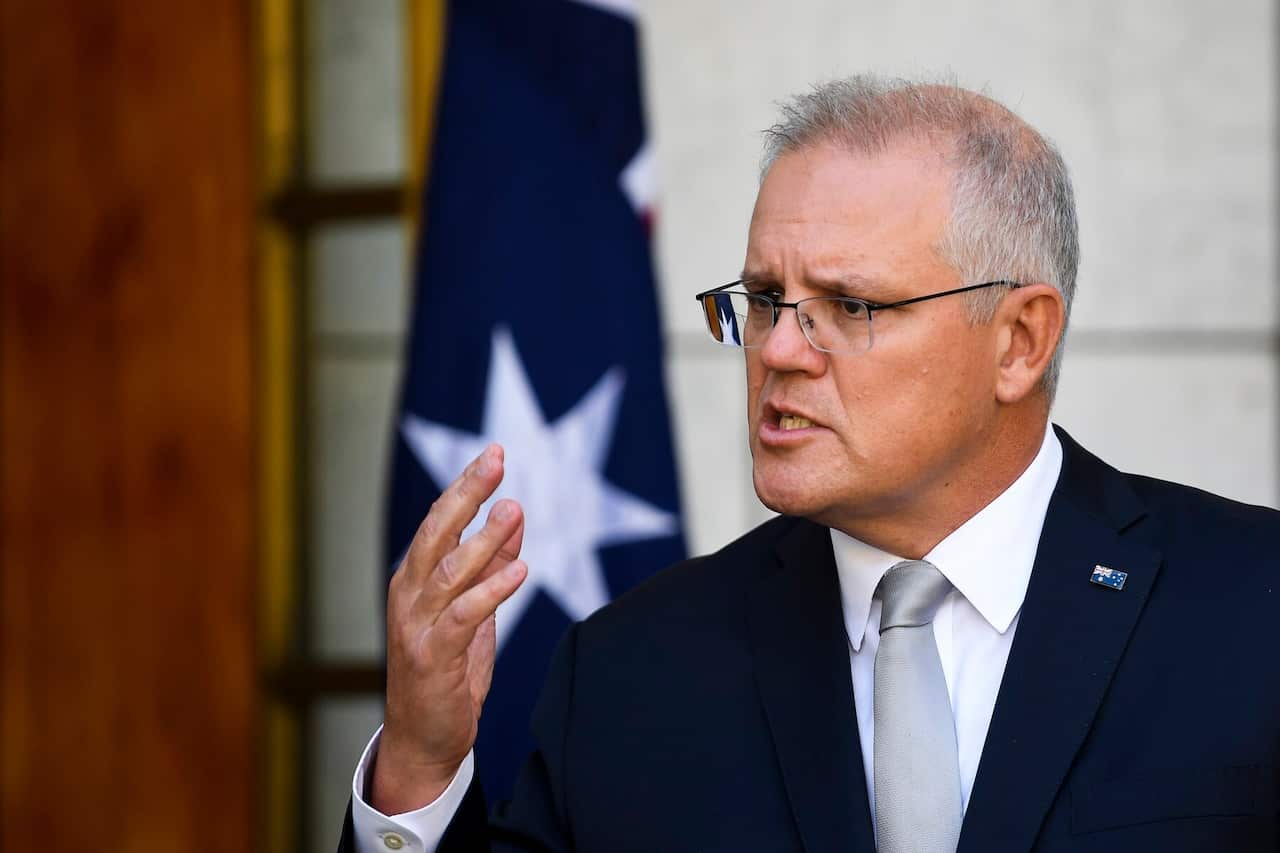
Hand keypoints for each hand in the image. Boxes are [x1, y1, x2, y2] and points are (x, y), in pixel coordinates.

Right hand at [371, 444, 526, 813]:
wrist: (422, 740)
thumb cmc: (446, 673)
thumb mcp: (474, 610)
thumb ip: (490, 564)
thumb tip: (512, 515)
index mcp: (415, 579)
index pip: (438, 521)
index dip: (465, 486)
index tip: (494, 453)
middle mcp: (409, 596)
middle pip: (436, 533)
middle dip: (466, 493)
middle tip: (496, 458)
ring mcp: (417, 627)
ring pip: (449, 571)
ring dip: (483, 539)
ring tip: (513, 508)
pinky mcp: (434, 658)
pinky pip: (464, 617)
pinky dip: (491, 591)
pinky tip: (519, 570)